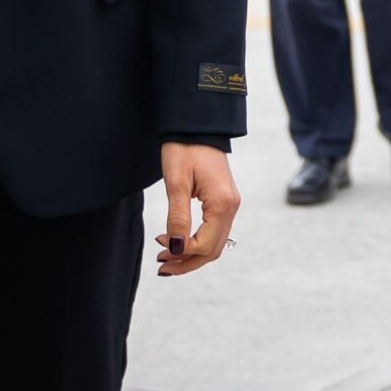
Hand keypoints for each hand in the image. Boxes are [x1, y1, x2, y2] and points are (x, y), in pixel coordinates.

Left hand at [156, 143, 240, 276]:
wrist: (197, 125)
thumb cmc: (184, 149)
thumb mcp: (176, 183)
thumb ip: (177, 218)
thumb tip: (175, 248)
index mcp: (222, 204)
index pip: (204, 245)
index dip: (180, 253)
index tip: (158, 248)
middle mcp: (232, 207)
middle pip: (212, 250)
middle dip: (187, 262)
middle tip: (161, 265)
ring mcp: (230, 204)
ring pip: (215, 243)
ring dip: (191, 254)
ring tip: (166, 256)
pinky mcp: (224, 201)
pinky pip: (214, 231)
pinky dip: (197, 242)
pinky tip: (179, 240)